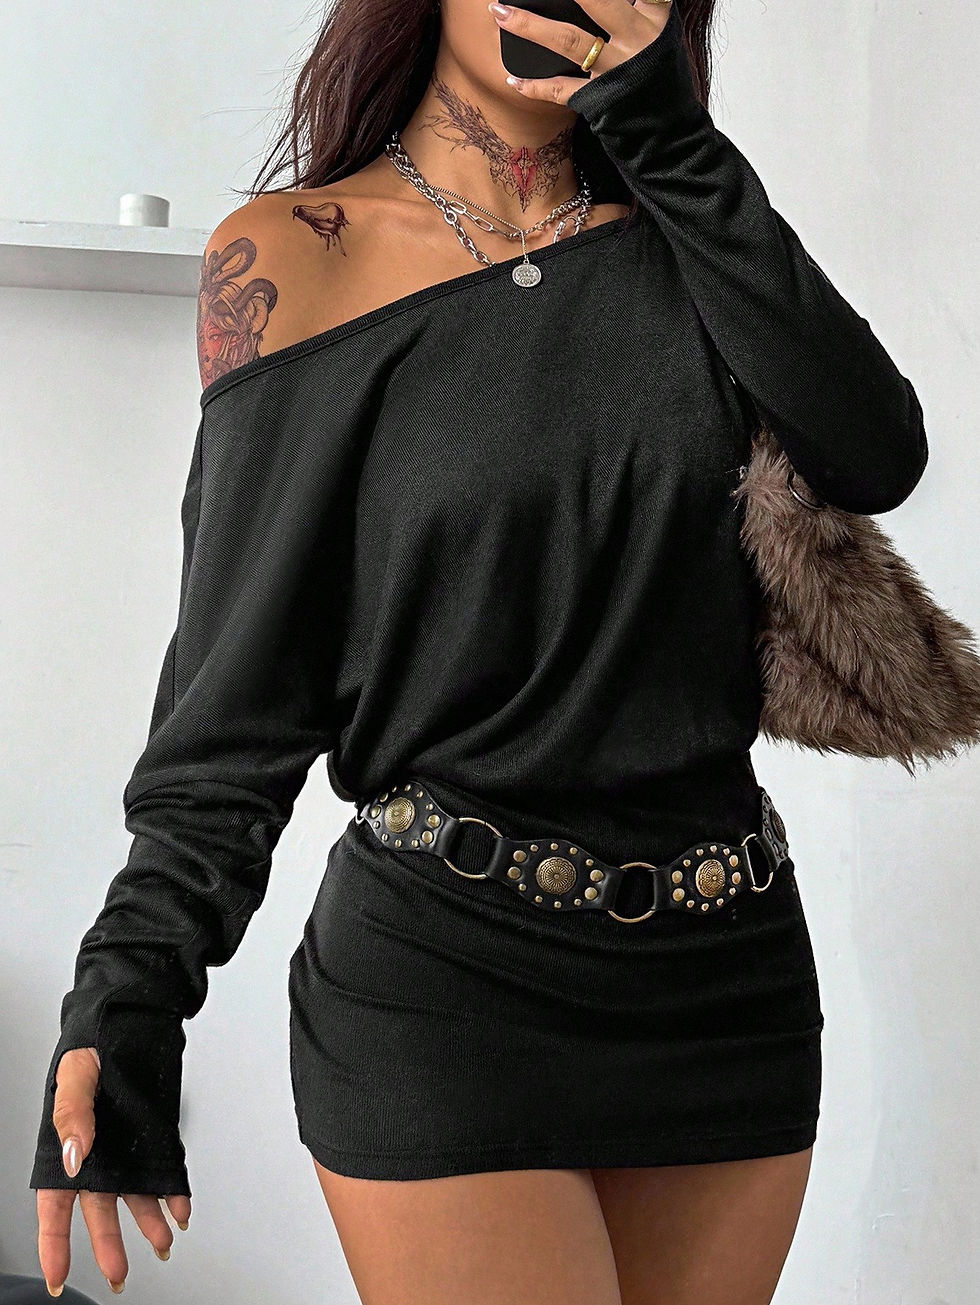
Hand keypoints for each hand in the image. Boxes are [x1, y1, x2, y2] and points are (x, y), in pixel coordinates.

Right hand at [35, 1046, 191, 1296]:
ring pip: (133, 1194)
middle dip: (109, 1243)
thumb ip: (72, 1114)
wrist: (131, 1014)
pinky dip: (173, 1190)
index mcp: (64, 1141)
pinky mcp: (151, 1132)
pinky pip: (161, 1168)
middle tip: (119, 1273)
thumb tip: (73, 1155)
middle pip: (99, 1208)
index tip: (59, 1274)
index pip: (55, 1203)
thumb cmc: (93, 1041)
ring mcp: (124, 1143)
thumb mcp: (76, 1073)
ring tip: (162, 1245)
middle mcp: (96, 1150)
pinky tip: (181, 1207)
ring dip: (147, 1220)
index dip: (55, 1241)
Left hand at [488, 0, 671, 103]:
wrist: (669, 132)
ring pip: (568, 40)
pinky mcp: (598, 99)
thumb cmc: (661, 79)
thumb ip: (641, 10)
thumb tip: (623, 1)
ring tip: (499, 13)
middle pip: (595, 2)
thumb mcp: (661, 35)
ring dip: (530, 26)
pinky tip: (512, 80)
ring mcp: (613, 71)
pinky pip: (561, 90)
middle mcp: (633, 41)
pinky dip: (535, 87)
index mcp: (653, 20)